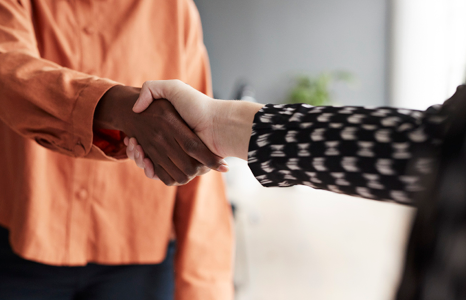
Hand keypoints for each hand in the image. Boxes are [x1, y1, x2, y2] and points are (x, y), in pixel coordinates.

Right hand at [129, 80, 262, 162]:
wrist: (218, 124)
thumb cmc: (198, 105)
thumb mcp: (173, 88)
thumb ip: (152, 89)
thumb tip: (136, 108)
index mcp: (171, 132)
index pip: (144, 141)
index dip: (134, 142)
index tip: (130, 138)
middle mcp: (173, 146)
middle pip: (145, 155)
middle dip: (135, 152)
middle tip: (132, 143)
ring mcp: (177, 158)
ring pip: (149, 166)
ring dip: (139, 159)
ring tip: (137, 148)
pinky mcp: (182, 169)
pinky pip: (161, 175)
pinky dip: (150, 170)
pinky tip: (144, 159)